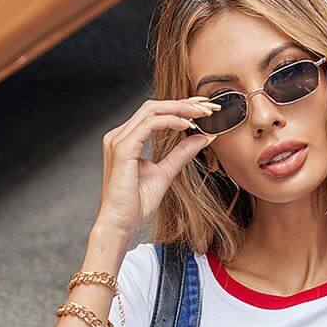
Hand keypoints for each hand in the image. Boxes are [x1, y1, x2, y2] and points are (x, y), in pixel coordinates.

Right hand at [95, 95, 221, 237]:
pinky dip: (170, 122)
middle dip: (182, 103)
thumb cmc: (136, 204)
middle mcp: (120, 135)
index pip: (154, 113)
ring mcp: (119, 140)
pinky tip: (187, 125)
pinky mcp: (123, 149)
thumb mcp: (165, 173)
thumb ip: (181, 154)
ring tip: (201, 113)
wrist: (121, 223)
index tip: (203, 108)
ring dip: (179, 109)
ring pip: (151, 110)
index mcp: (127, 140)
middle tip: (207, 106)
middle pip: (153, 106)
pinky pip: (149, 125)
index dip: (179, 107)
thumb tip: (202, 138)